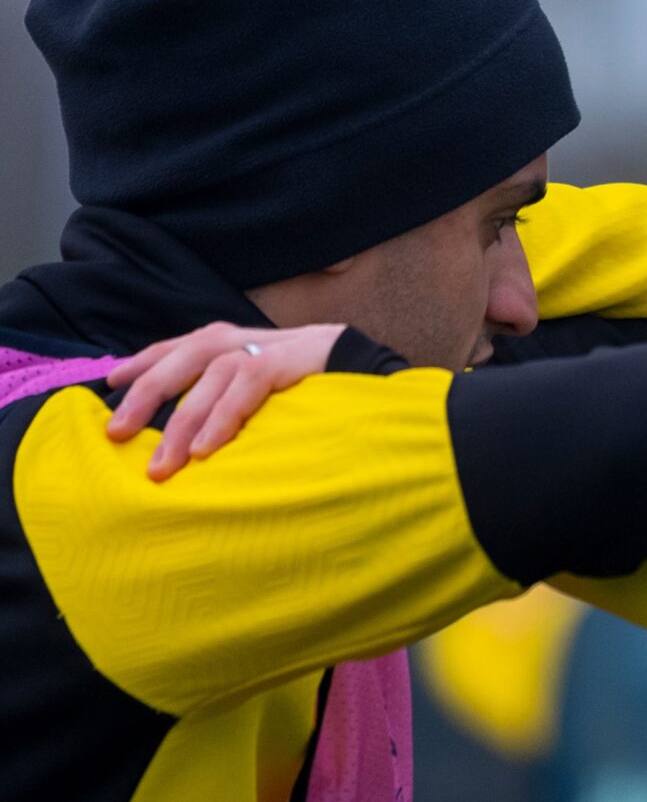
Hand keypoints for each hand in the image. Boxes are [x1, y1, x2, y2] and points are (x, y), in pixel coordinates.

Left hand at [103, 322, 346, 480]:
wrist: (380, 376)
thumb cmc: (322, 393)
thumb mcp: (267, 393)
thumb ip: (232, 399)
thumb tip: (186, 433)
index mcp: (240, 342)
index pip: (182, 345)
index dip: (144, 361)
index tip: (111, 383)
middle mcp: (251, 338)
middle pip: (187, 353)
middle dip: (147, 392)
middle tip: (117, 432)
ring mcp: (275, 345)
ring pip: (213, 371)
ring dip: (183, 420)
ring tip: (165, 463)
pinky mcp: (296, 358)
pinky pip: (249, 383)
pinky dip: (224, 416)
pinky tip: (208, 449)